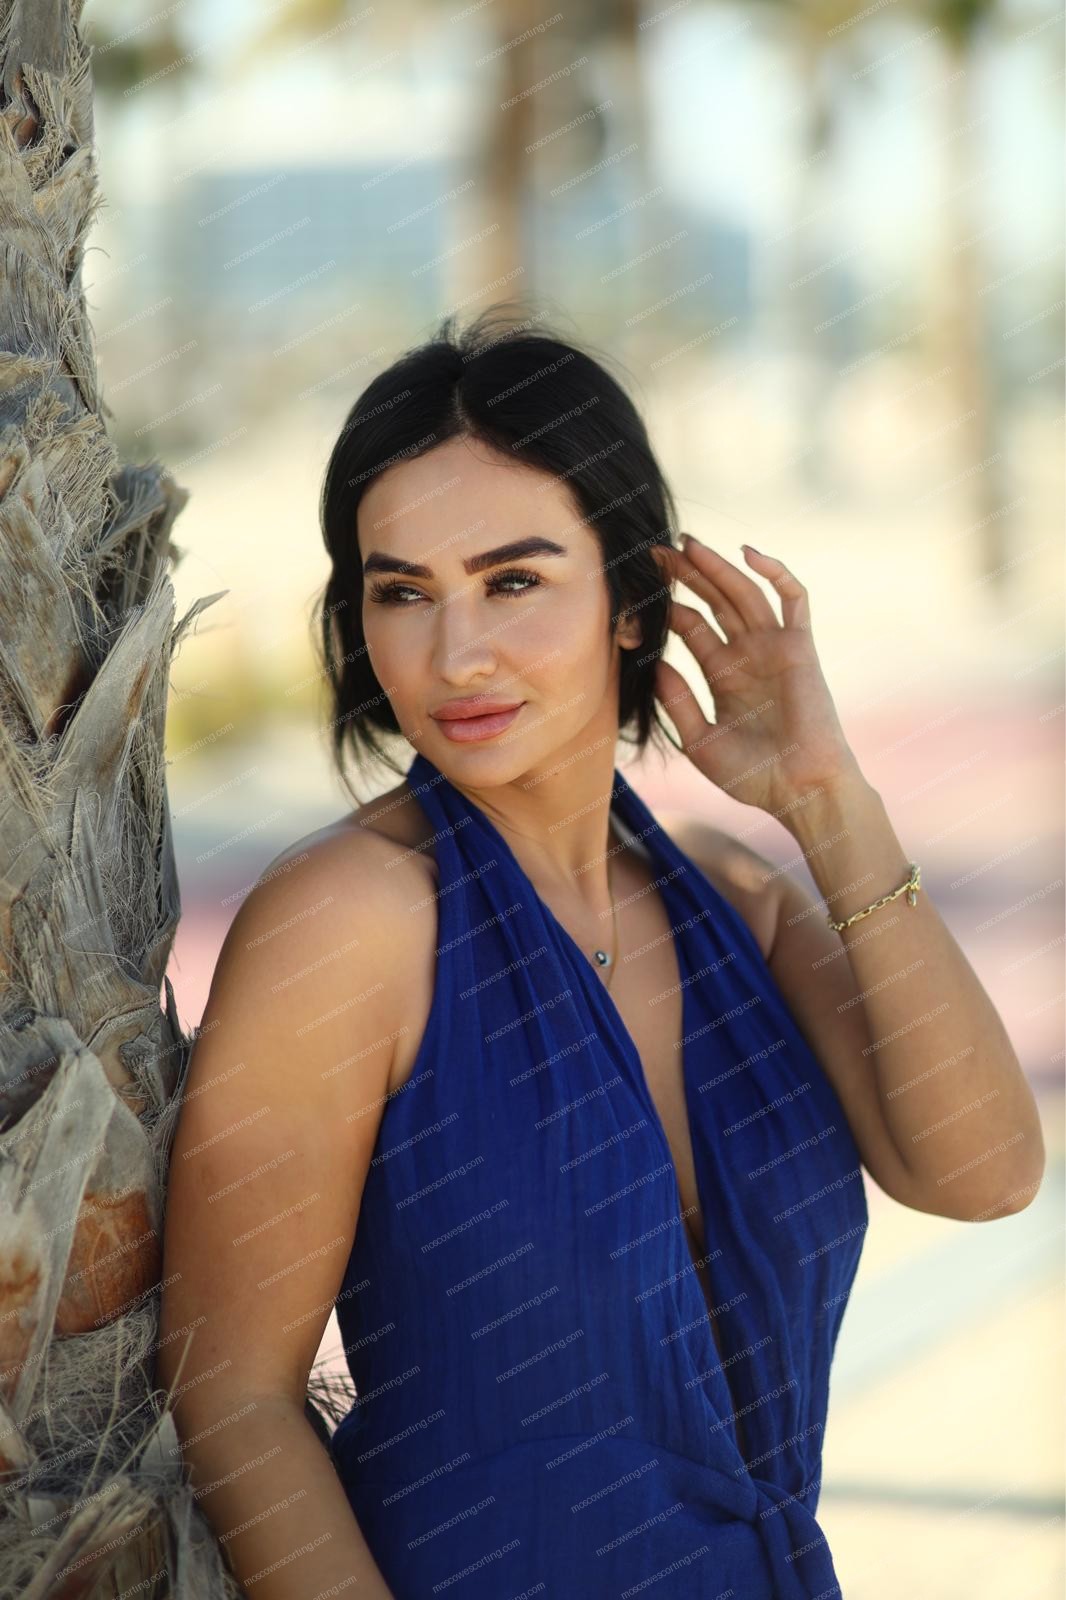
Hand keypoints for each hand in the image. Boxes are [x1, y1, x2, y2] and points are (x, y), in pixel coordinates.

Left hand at [649, 535, 863, 813]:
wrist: (800, 791)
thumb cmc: (753, 776)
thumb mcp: (699, 740)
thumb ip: (677, 702)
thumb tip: (651, 665)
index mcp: (723, 675)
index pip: (692, 626)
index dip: (667, 605)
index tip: (637, 587)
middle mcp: (748, 655)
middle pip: (713, 601)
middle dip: (687, 575)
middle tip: (657, 550)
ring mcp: (774, 648)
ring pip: (744, 593)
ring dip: (718, 567)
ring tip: (688, 544)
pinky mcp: (800, 647)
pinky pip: (793, 599)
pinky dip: (776, 572)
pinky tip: (747, 553)